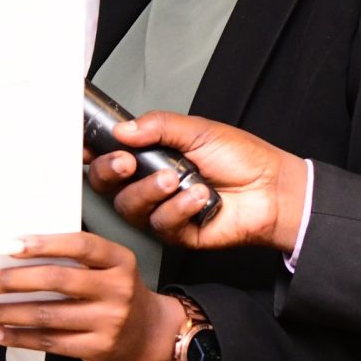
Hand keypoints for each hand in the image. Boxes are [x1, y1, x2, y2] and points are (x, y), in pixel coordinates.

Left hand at [0, 232, 182, 360]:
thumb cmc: (117, 291)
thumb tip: (12, 256)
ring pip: (47, 315)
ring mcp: (109, 321)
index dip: (41, 244)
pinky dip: (18, 338)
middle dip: (11, 281)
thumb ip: (74, 259)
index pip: (79, 246)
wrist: (150, 334)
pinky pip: (50, 342)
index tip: (4, 245)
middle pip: (57, 281)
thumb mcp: (109, 267)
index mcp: (119, 260)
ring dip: (5, 313)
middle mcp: (117, 289)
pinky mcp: (97, 348)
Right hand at [89, 112, 307, 254]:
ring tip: (177, 178)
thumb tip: (123, 129)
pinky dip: (179, 208)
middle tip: (129, 162)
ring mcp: (161, 210)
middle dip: (112, 172)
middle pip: (108, 186)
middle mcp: (150, 185)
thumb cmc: (241, 159)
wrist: (272, 189)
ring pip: (130, 207)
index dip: (93, 154)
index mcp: (151, 157)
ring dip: (151, 191)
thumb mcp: (198, 131)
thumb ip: (158, 126)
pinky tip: (199, 197)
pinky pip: (160, 224)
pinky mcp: (176, 233)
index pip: (110, 156)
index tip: (88, 147)